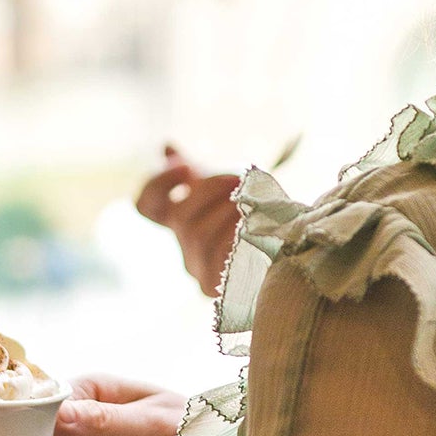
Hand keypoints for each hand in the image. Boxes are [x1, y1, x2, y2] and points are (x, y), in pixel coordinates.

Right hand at [135, 145, 240, 297]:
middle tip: (236, 177)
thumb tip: (168, 148)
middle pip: (180, 217)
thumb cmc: (253, 210)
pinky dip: (236, 238)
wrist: (288, 245)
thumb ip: (196, 167)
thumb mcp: (223, 184)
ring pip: (198, 237)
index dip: (158, 183)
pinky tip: (253, 225)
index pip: (146, 205)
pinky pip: (219, 260)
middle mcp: (183, 245)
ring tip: (249, 201)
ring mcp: (196, 269)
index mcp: (179, 218)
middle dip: (209, 192)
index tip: (185, 167)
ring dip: (225, 212)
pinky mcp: (214, 287)